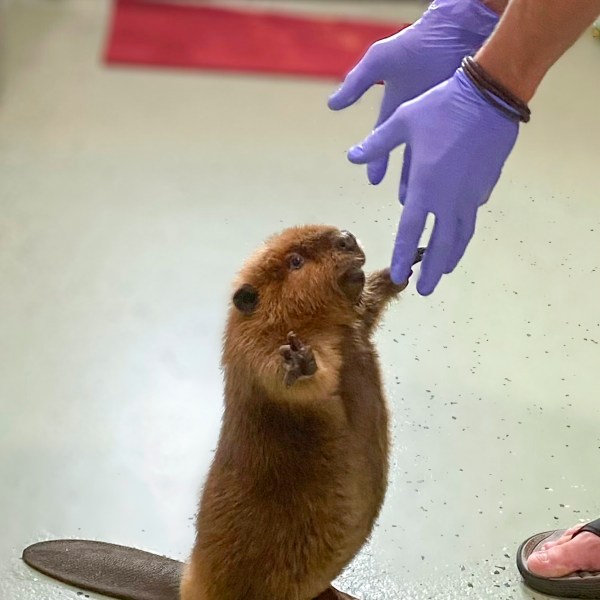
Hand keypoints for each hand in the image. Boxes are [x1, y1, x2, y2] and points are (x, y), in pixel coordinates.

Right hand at [328, 0, 498, 184]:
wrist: (458, 29)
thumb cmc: (418, 42)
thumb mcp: (380, 61)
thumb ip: (356, 83)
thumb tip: (332, 105)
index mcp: (397, 108)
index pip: (383, 142)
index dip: (377, 161)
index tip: (374, 181)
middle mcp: (418, 117)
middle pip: (410, 156)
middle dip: (407, 178)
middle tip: (406, 201)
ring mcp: (441, 119)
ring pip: (434, 157)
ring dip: (431, 179)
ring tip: (431, 199)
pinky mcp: (462, 118)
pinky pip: (458, 147)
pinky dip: (458, 165)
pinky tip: (459, 181)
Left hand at [346, 68, 518, 294]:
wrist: (490, 95)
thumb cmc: (442, 106)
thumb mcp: (402, 121)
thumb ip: (376, 144)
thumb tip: (352, 156)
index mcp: (425, 187)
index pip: (410, 230)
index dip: (402, 255)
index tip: (398, 275)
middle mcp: (448, 199)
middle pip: (440, 245)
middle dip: (431, 270)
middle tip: (424, 290)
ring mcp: (470, 195)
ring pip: (461, 236)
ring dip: (450, 257)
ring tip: (443, 272)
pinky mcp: (485, 186)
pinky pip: (472, 215)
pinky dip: (463, 230)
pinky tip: (459, 235)